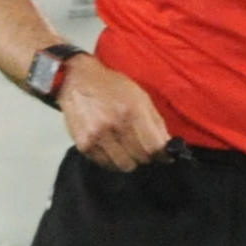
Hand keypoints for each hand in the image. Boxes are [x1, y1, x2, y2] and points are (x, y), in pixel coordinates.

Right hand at [56, 58, 171, 170]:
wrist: (76, 80)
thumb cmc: (111, 86)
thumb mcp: (140, 96)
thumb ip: (156, 122)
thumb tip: (168, 146)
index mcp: (133, 112)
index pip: (154, 147)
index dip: (163, 155)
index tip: (165, 156)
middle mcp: (115, 125)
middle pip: (141, 158)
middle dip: (147, 156)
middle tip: (144, 149)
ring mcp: (97, 136)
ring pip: (124, 165)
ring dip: (130, 161)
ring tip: (128, 150)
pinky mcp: (83, 144)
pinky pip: (105, 164)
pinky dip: (113, 161)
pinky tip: (113, 149)